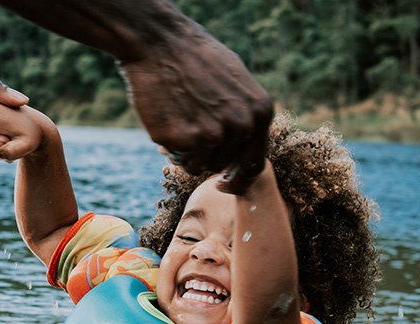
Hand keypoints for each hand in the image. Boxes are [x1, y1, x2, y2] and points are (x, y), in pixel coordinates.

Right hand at [119, 31, 272, 176]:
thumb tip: (243, 149)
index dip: (237, 179)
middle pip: (221, 164)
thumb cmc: (197, 60)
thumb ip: (245, 117)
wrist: (161, 43)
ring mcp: (210, 135)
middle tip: (191, 123)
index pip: (253, 164)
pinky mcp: (181, 140)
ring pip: (198, 165)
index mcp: (259, 113)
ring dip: (187, 151)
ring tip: (180, 117)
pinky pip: (177, 159)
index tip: (224, 185)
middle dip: (206, 152)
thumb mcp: (237, 83)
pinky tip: (168, 117)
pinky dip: (170, 145)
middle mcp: (239, 127)